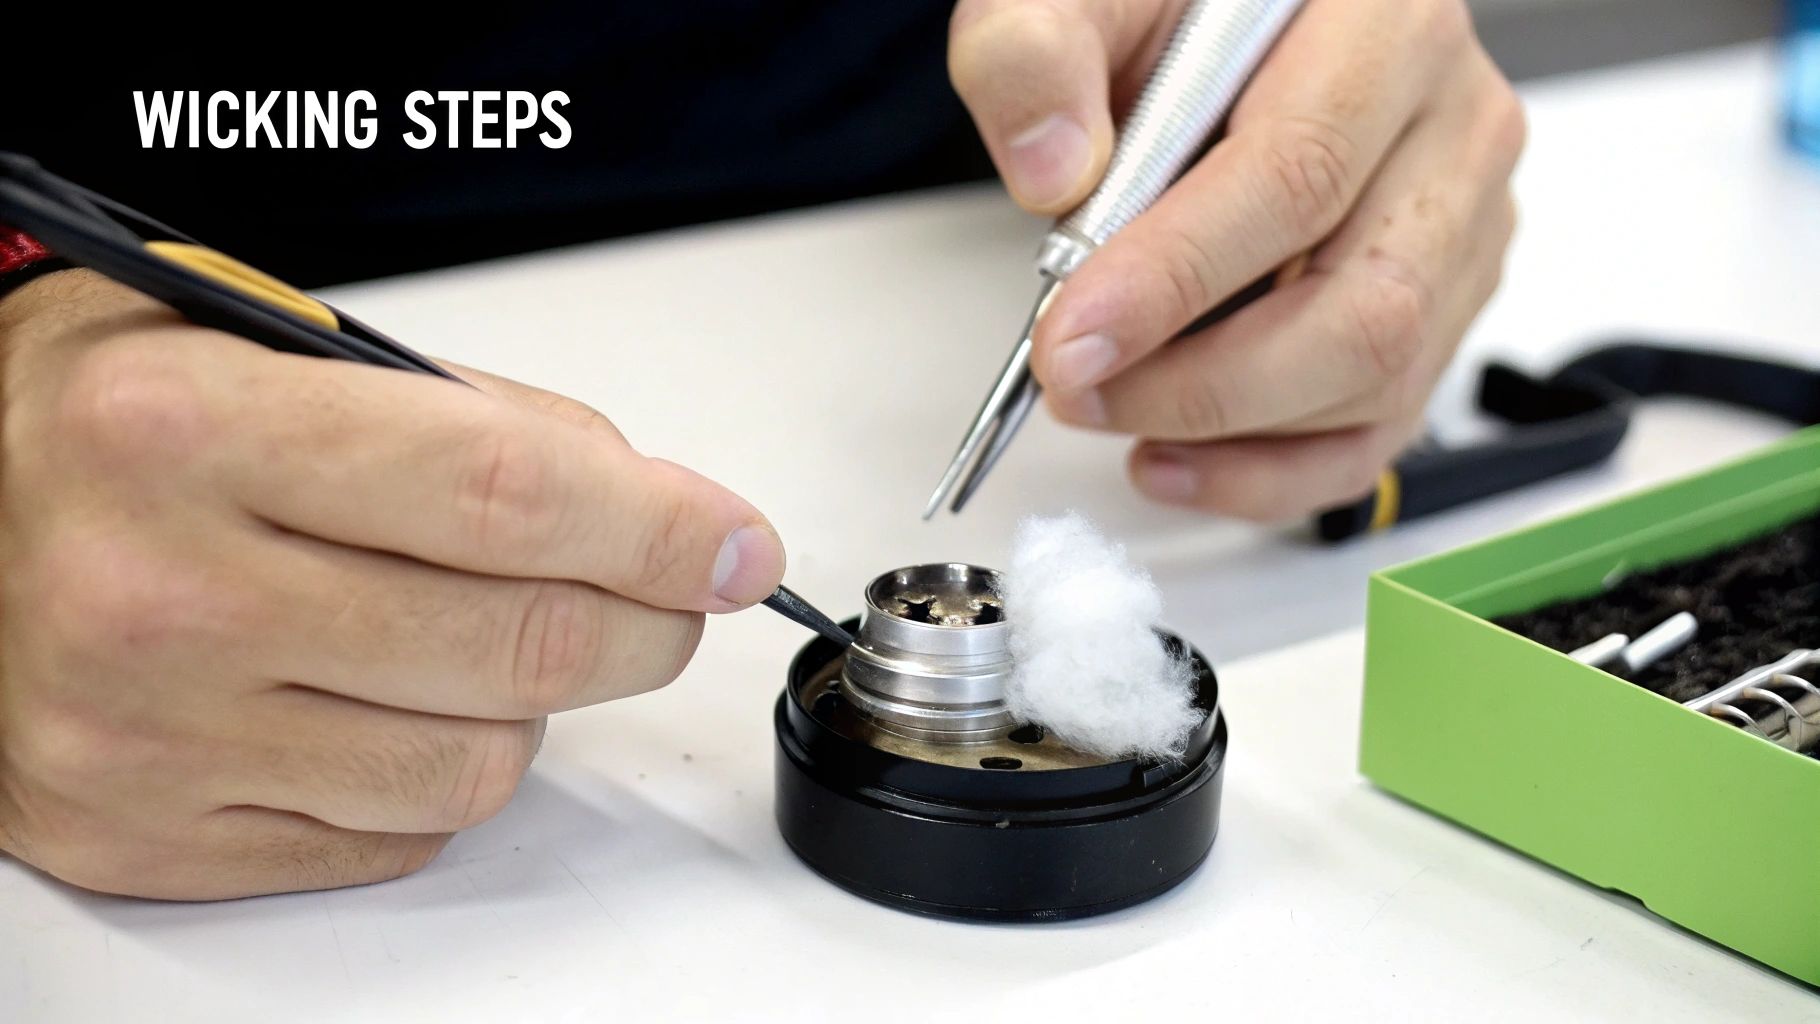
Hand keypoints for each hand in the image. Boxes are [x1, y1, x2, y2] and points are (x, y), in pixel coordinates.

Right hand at [0, 271, 785, 898]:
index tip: (735, 545)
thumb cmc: (111, 425)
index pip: (505, 491)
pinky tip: (392, 701)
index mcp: (190, 432)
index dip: (659, 526)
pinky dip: (438, 774)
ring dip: (529, 701)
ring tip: (482, 635)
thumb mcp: (273, 352)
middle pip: (516, 642)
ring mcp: (150, 735)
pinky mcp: (147, 834)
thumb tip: (645, 504)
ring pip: (476, 764)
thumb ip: (471, 422)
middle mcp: (160, 594)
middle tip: (665, 596)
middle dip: (643, 621)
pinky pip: (393, 836)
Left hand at [950, 0, 1523, 517]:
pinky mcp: (1444, 299)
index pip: (1297, 175)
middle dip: (1200, 382)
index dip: (1175, 279)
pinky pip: (1378, 424)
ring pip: (1379, 379)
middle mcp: (1453, 122)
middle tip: (1075, 388)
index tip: (1069, 340)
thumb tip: (1052, 171)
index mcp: (1384, 20)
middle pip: (1362, 305)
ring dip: (1226, 430)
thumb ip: (1037, 52)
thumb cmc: (1174, 2)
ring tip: (1107, 411)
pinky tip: (1172, 460)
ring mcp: (1463, 221)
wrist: (1230, 22)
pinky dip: (1270, 470)